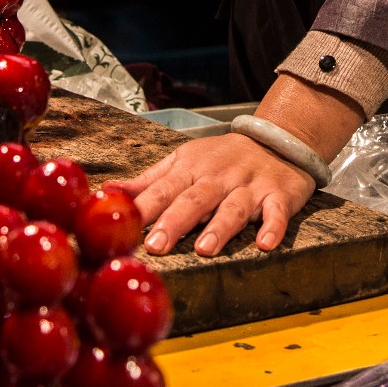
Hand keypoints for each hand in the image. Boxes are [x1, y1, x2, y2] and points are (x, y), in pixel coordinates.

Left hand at [124, 133, 314, 256]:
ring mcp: (249, 185)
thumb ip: (148, 181)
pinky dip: (273, 227)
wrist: (276, 137)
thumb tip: (108, 192)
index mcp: (191, 168)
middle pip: (195, 199)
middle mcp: (219, 177)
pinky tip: (265, 243)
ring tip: (204, 248)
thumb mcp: (182, 161)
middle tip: (156, 245)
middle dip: (175, 222)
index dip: (146, 208)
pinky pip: (277, 212)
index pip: (164, 188)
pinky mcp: (279, 194)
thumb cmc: (221, 157)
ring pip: (234, 207)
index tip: (127, 226)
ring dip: (220, 227)